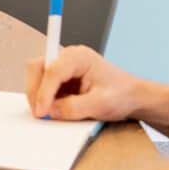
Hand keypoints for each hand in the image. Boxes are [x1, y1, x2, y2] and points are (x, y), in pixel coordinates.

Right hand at [24, 43, 147, 122]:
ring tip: (48, 113)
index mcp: (79, 57)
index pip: (53, 71)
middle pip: (38, 68)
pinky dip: (45, 98)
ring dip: (39, 95)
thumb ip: (73, 107)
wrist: (133, 97)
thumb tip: (51, 111)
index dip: (44, 92)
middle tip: (40, 113)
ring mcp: (64, 67)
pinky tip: (53, 109)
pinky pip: (44, 85)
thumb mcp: (100, 105)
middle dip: (36, 91)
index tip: (42, 111)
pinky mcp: (62, 78)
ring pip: (38, 76)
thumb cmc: (122, 95)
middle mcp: (69, 57)